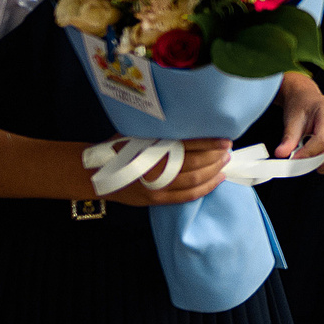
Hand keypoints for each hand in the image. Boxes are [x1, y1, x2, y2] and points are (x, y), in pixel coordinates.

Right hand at [99, 138, 232, 205]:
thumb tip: (190, 124)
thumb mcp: (137, 133)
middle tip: (227, 150)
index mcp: (151, 147)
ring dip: (213, 172)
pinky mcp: (156, 200)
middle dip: (215, 157)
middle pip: (194, 164)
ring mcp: (156, 186)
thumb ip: (161, 132)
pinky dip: (204, 188)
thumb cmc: (119, 148)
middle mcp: (155, 168)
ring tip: (224, 163)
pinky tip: (216, 180)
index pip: (187, 144)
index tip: (225, 139)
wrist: (96, 174)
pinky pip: (186, 196)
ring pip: (193, 181)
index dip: (209, 143)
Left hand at [275, 73, 323, 175]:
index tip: (294, 159)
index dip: (308, 153)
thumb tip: (281, 153)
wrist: (308, 101)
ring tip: (309, 157)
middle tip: (299, 160)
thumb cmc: (301, 108)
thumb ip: (288, 139)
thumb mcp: (292, 121)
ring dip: (322, 165)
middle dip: (314, 161)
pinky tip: (318, 158)